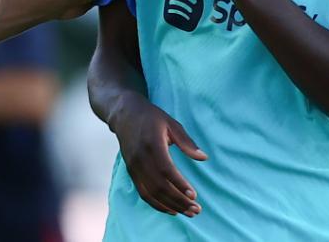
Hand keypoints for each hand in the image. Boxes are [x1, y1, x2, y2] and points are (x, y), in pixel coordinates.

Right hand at [110, 93, 205, 216]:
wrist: (125, 115)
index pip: (166, 170)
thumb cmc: (152, 118)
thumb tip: (204, 158)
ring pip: (151, 193)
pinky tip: (171, 210)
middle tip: (196, 209)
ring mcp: (134, 167)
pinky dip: (157, 204)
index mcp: (152, 144)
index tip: (194, 195)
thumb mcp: (172, 124)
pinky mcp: (131, 172)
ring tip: (188, 212)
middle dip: (179, 201)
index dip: (179, 184)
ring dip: (170, 206)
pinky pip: (143, 193)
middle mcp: (140, 158)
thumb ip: (187, 142)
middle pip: (159, 186)